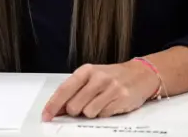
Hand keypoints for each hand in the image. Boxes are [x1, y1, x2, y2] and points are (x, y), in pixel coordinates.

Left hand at [42, 61, 159, 119]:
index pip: (64, 90)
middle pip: (74, 106)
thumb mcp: (91, 78)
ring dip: (91, 113)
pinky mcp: (121, 98)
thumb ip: (74, 91)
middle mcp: (98, 78)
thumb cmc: (112, 77)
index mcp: (86, 71)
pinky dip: (104, 114)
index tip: (46, 116)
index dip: (53, 105)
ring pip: (88, 112)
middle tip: (83, 106)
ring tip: (99, 104)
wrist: (140, 74)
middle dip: (75, 111)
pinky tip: (110, 105)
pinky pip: (104, 115)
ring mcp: (110, 88)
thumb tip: (57, 109)